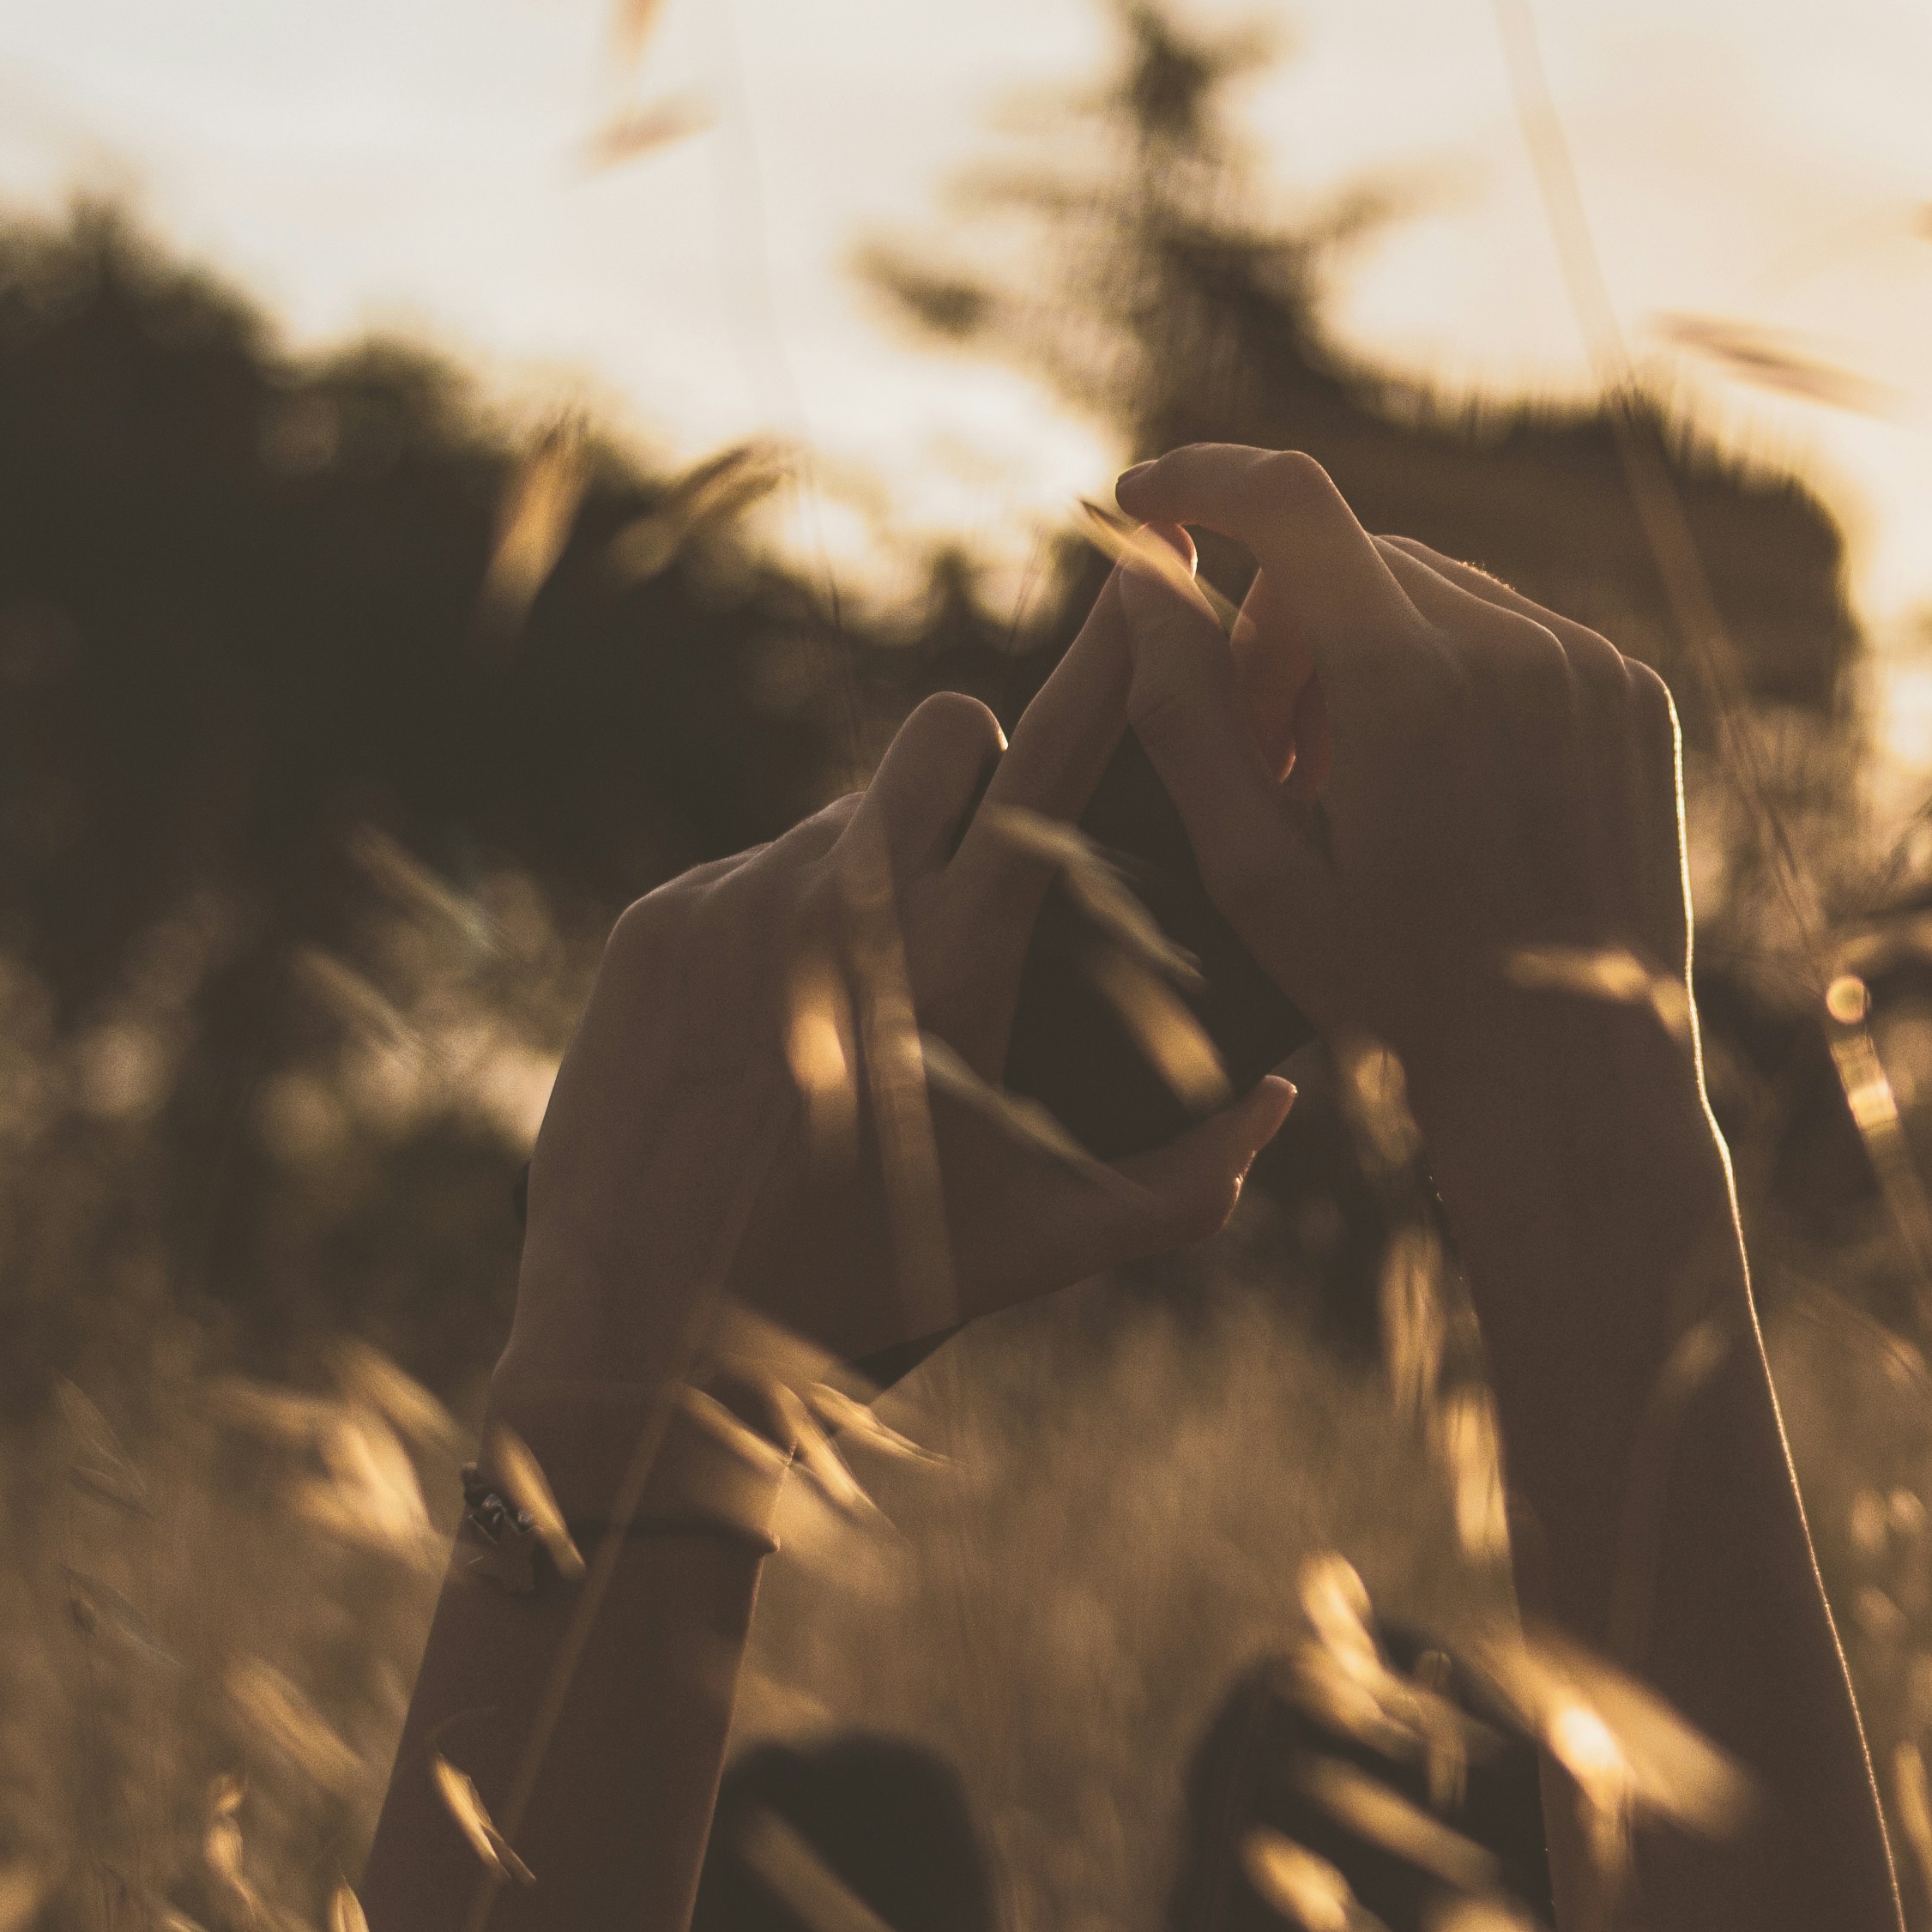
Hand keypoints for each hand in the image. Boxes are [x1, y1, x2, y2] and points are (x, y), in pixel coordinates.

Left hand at [496, 582, 1296, 1397]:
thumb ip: (1193, 1180)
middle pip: (944, 731)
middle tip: (981, 858)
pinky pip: (746, 878)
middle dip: (979, 764)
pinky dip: (775, 930)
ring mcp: (737, 904)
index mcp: (956, 964)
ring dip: (869, 878)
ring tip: (856, 1008)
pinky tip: (767, 1034)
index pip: (1058, 767)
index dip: (1113, 662)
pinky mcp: (656, 925)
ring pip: (841, 821)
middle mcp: (844, 906)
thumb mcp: (1047, 1248)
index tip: (1150, 583)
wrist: (649, 1348)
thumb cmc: (872, 1296)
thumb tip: (1283, 1101)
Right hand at [1103, 444, 1693, 1099]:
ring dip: (1363, 652)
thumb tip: (1138, 571)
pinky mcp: (1633, 690)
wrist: (1575, 1079)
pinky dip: (1451, 673)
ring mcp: (1589, 663)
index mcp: (1409, 685)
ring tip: (1354, 787)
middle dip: (1279, 631)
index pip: (1288, 501)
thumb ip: (1181, 709)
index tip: (1142, 502)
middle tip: (1265, 758)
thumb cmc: (1395, 993)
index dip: (1200, 482)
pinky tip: (1440, 786)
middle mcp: (1515, 648)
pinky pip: (1511, 628)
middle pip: (1346, 558)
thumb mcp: (1253, 870)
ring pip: (1427, 587)